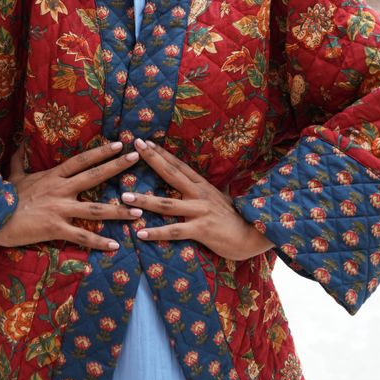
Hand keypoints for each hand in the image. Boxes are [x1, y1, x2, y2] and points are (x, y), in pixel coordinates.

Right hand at [0, 141, 141, 250]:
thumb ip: (19, 160)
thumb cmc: (4, 197)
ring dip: (119, 211)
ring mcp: (60, 209)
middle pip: (94, 176)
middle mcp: (61, 189)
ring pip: (96, 209)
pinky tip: (115, 245)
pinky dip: (99, 242)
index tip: (119, 144)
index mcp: (53, 176)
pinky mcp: (56, 228)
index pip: (82, 160)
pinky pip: (82, 237)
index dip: (101, 151)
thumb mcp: (14, 175)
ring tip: (139, 211)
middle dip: (117, 167)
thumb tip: (18, 143)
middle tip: (136, 158)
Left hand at [121, 139, 273, 260]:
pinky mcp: (201, 229)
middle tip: (134, 147)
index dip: (161, 153)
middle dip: (152, 159)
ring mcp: (200, 211)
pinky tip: (140, 232)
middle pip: (171, 174)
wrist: (255, 236)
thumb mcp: (218, 199)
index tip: (144, 142)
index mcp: (202, 185)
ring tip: (124, 196)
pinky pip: (174, 231)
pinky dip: (156, 232)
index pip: (178, 165)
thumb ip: (201, 192)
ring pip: (167, 204)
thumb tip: (186, 184)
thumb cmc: (235, 219)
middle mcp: (199, 194)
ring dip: (144, 200)